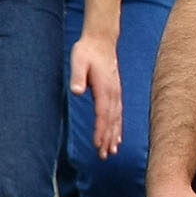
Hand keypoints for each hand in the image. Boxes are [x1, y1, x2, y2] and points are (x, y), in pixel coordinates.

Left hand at [71, 32, 121, 158]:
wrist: (101, 41)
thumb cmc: (87, 51)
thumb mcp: (78, 61)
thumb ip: (78, 76)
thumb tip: (77, 91)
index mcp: (104, 88)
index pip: (103, 114)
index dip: (101, 130)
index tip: (97, 145)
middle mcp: (113, 93)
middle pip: (111, 120)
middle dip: (108, 138)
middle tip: (104, 155)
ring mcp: (116, 93)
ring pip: (116, 119)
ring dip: (114, 135)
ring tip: (111, 151)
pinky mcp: (115, 92)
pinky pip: (118, 113)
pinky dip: (117, 127)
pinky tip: (117, 137)